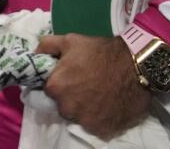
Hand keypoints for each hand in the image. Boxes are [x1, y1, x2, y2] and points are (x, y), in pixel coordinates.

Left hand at [36, 33, 151, 139]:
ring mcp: (85, 121)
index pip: (49, 89)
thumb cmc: (100, 51)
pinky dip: (100, 117)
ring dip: (85, 108)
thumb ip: (47, 46)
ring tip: (99, 94)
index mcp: (55, 87)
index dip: (60, 83)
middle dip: (71, 96)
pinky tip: (108, 104)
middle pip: (63, 105)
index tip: (70, 77)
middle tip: (86, 84)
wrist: (135, 65)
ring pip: (79, 116)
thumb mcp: (70, 40)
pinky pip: (95, 125)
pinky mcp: (102, 129)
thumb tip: (35, 54)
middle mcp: (66, 108)